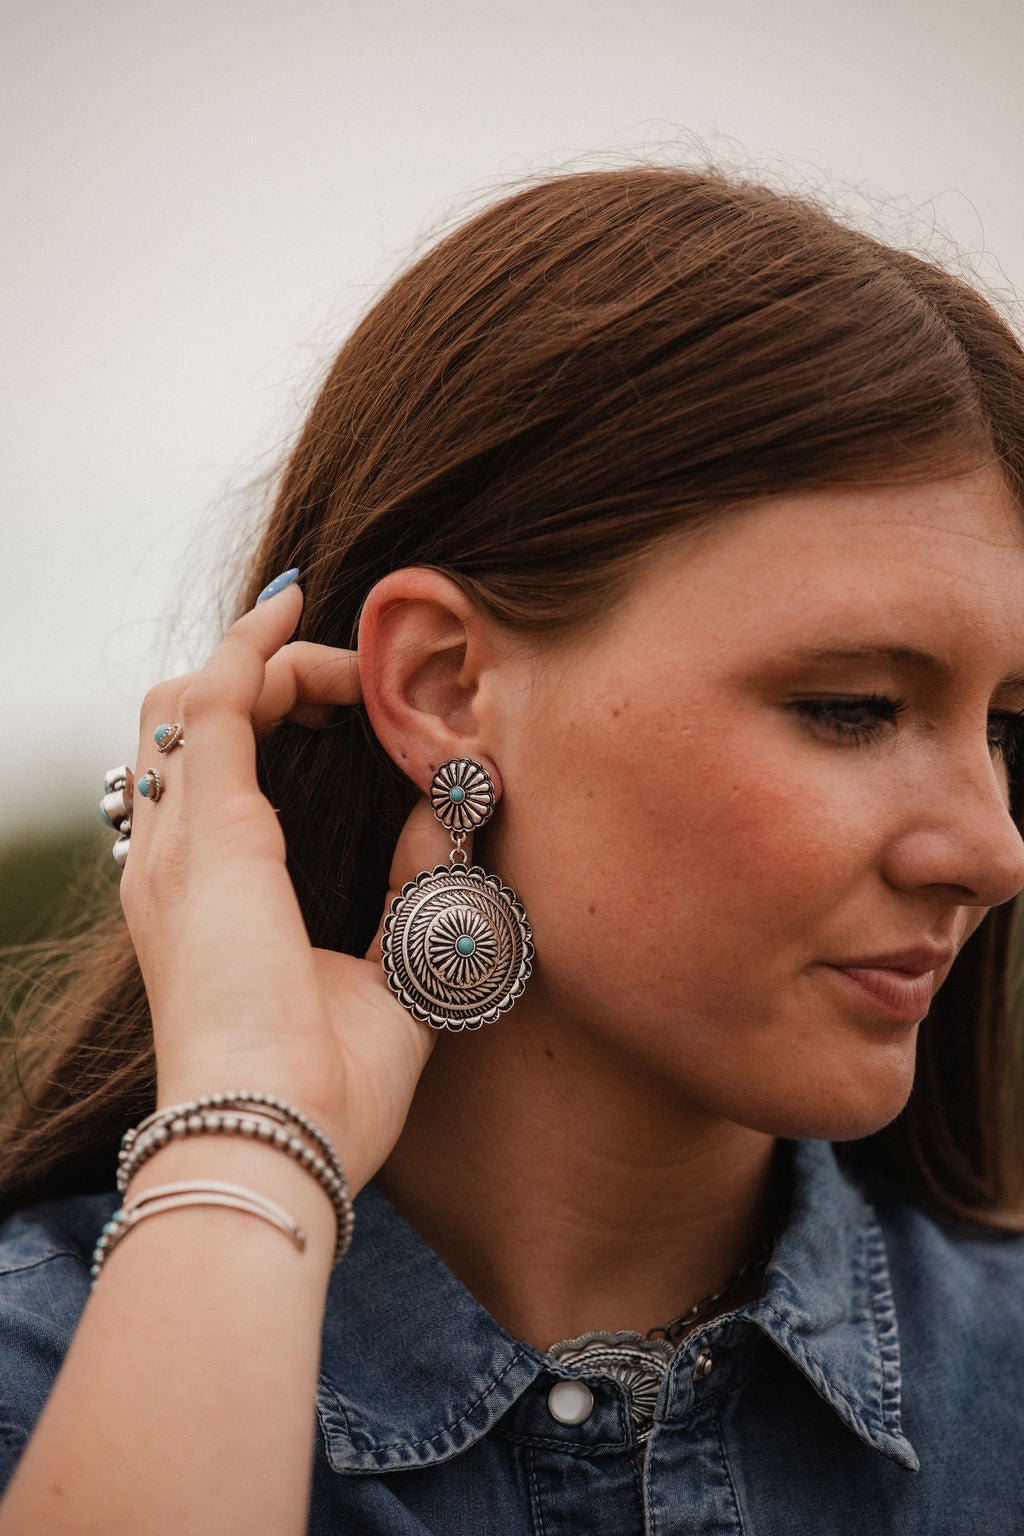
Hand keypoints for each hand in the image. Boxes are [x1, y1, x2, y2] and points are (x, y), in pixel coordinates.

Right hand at [119, 577, 450, 1195]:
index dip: (260, 722)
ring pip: (190, 703)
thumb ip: (414, 890)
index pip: (207, 780)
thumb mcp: (391, 972)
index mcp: (204, 902)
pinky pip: (220, 704)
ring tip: (329, 648)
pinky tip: (301, 617)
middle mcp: (175, 864)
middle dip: (254, 678)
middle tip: (336, 667)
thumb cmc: (327, 1088)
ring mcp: (183, 844)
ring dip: (259, 659)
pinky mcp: (213, 832)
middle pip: (182, 728)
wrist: (278, 1143)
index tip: (340, 696)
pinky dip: (256, 651)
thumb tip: (448, 813)